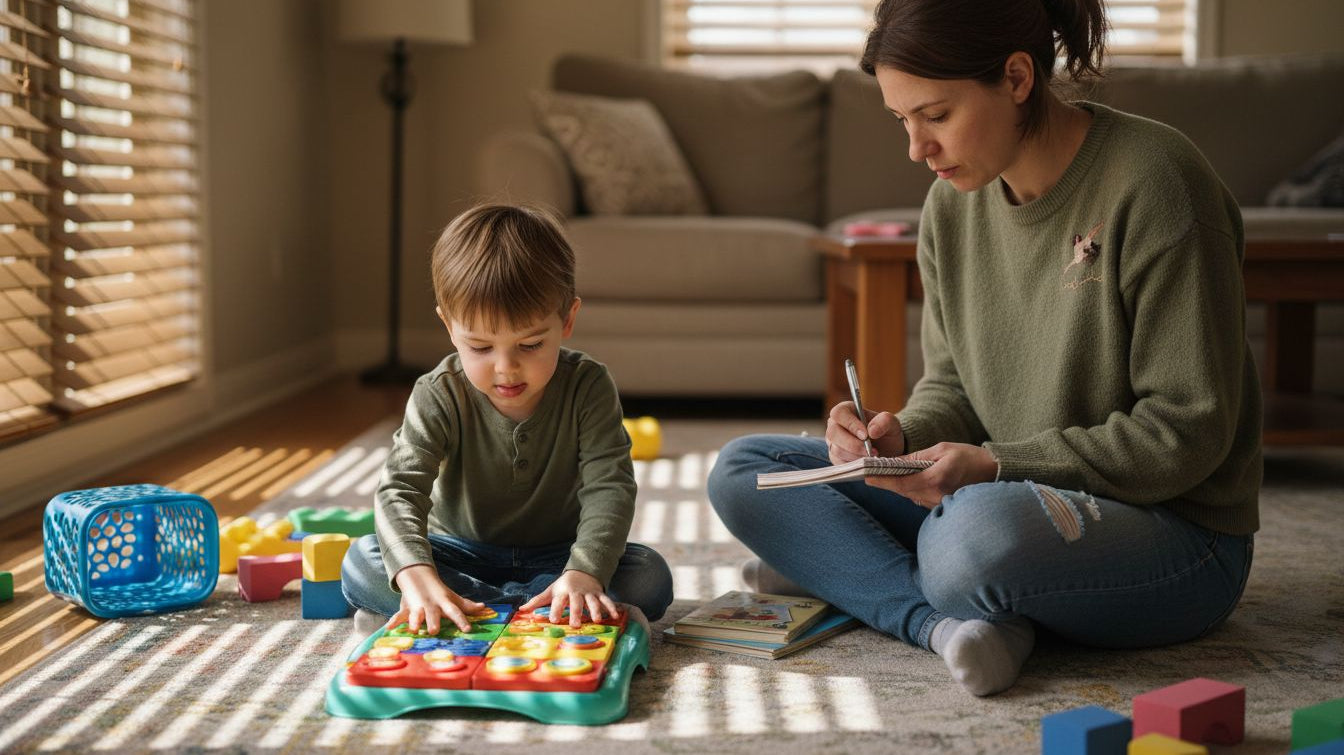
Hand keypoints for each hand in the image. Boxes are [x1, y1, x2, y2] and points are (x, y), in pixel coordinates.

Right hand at [388, 564, 485, 634]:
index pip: (455, 612)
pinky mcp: (406, 608)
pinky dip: (393, 621)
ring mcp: (418, 606)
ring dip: (415, 621)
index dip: (462, 620)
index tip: (468, 629)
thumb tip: (484, 608)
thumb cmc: (439, 594)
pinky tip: (389, 628)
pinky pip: (399, 615)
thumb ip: (467, 606)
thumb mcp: (453, 599)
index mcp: (444, 604)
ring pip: (416, 614)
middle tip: (434, 631)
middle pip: (433, 614)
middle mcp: (431, 606)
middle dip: (433, 622)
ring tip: (414, 629)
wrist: (418, 577)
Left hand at [519, 569, 618, 627]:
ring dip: (596, 610)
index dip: (556, 610)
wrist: (582, 571)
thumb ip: (537, 601)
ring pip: (593, 601)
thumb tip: (520, 609)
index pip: (558, 602)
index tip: (554, 620)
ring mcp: (589, 593)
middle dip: (576, 613)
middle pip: (576, 603)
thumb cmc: (563, 586)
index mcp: (563, 592)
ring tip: (597, 620)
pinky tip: (616, 616)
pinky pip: (606, 600)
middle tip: (575, 625)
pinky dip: (611, 607)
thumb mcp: (550, 591)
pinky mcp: (599, 594)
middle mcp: (576, 593)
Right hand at [826, 401, 904, 463]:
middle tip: (870, 451)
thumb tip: (871, 431)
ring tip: (872, 457)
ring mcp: (833, 442)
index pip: (839, 413)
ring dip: (856, 455)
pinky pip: (839, 462)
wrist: (888, 450)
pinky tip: (866, 463)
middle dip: (853, 444)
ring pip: (837, 449)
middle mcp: (835, 425)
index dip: (850, 424)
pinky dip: (854, 464)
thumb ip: (884, 421)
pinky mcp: (835, 458)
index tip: (865, 435)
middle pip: (833, 433)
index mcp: (846, 411)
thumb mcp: (891, 423)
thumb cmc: (886, 432)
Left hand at [865, 442, 998, 507]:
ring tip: (883, 473)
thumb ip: (917, 457)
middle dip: (886, 481)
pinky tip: (905, 479)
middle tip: (868, 471)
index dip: (881, 480)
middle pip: (902, 490)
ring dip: (897, 485)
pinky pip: (918, 497)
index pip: (901, 483)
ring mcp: (938, 503)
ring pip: (909, 494)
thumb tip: (894, 463)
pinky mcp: (940, 506)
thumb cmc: (969, 457)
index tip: (865, 475)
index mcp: (935, 480)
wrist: (994, 473)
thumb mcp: (942, 450)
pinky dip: (910, 488)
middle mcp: (935, 496)